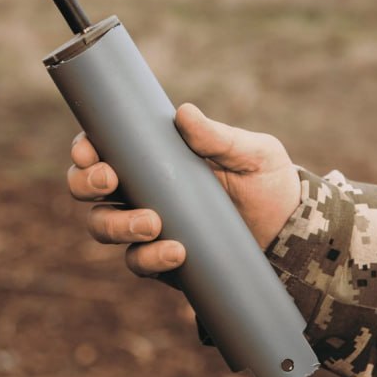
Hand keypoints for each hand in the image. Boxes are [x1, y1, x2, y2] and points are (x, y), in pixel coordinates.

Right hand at [67, 104, 301, 279]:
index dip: (83, 149)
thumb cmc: (267, 181)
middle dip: (86, 185)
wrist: (292, 234)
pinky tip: (178, 251)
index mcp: (151, 156)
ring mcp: (149, 227)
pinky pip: (139, 262)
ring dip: (117, 225)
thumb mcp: (251, 152)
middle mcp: (141, 190)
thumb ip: (219, 136)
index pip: (101, 148)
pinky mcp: (164, 260)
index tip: (89, 151)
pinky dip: (150, 258)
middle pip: (88, 190)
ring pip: (104, 226)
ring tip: (153, 222)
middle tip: (110, 180)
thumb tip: (184, 114)